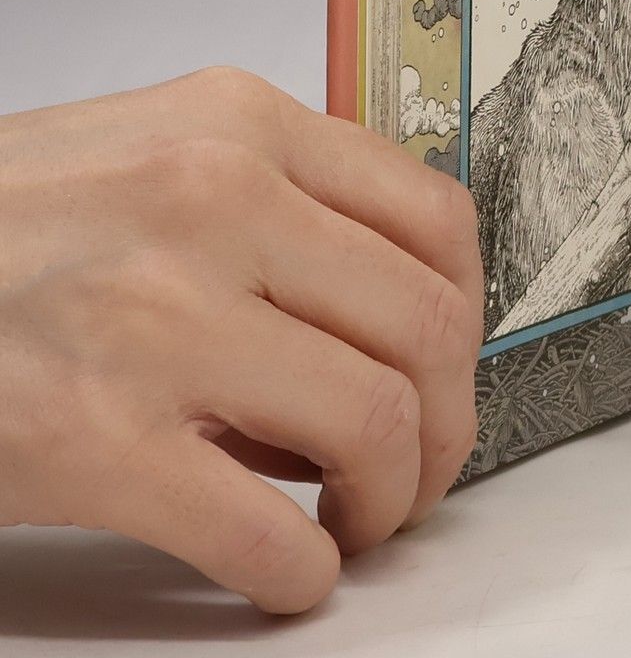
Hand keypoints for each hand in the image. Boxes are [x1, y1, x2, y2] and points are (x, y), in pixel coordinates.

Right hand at [0, 68, 482, 613]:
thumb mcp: (144, 157)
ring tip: (357, 519)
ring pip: (375, 419)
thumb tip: (375, 322)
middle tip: (418, 468)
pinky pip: (266, 529)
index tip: (449, 368)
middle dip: (446, 422)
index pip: (435, 217)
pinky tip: (287, 572)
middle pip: (427, 324)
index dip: (468, 315)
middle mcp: (214, 200)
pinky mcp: (93, 441)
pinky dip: (303, 573)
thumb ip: (270, 206)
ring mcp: (157, 318)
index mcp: (237, 125)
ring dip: (390, 497)